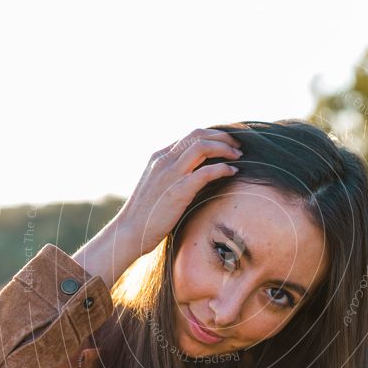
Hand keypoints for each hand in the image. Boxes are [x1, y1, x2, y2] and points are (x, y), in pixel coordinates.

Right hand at [114, 128, 242, 254]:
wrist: (129, 232)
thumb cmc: (146, 215)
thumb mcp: (158, 187)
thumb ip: (173, 175)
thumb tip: (197, 174)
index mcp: (159, 157)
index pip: (191, 136)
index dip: (213, 135)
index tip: (229, 142)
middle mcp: (164, 160)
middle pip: (198, 135)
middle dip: (222, 136)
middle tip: (239, 144)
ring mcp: (170, 174)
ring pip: (202, 147)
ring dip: (224, 148)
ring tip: (238, 155)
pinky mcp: (177, 190)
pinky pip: (205, 172)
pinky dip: (222, 168)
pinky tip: (232, 172)